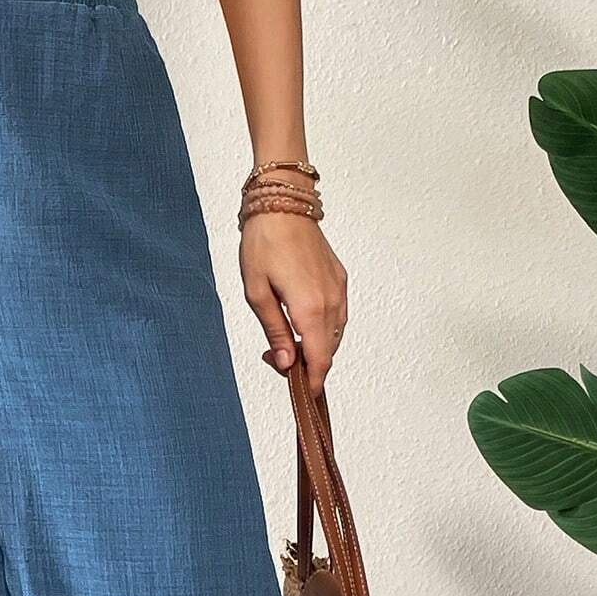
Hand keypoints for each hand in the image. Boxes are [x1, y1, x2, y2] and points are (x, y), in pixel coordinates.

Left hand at [239, 194, 347, 397]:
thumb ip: (274, 331)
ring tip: (284, 340)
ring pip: (335, 334)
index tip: (304, 392)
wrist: (282, 203)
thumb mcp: (257, 293)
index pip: (319, 359)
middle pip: (328, 350)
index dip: (313, 381)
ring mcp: (338, 288)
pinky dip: (323, 328)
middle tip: (275, 357)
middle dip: (307, 364)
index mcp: (310, 308)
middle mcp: (331, 301)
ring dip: (315, 346)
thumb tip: (287, 362)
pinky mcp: (339, 278)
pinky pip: (338, 314)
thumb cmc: (264, 243)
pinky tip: (300, 322)